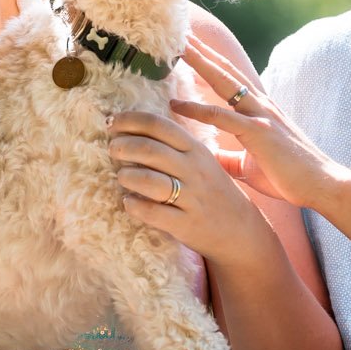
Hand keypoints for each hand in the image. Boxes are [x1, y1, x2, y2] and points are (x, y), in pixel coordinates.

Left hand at [106, 108, 270, 266]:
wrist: (240, 229)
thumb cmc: (211, 190)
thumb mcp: (201, 160)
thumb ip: (175, 144)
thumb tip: (136, 127)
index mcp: (195, 149)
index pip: (159, 125)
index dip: (130, 120)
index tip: (111, 122)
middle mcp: (193, 170)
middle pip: (150, 149)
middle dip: (123, 146)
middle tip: (111, 149)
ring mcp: (191, 198)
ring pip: (149, 181)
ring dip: (127, 176)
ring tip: (121, 176)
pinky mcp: (185, 224)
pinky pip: (153, 213)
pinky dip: (134, 206)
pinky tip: (128, 203)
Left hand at [170, 36, 336, 209]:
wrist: (322, 185)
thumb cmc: (289, 178)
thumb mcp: (251, 167)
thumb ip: (229, 159)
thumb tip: (207, 160)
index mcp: (259, 110)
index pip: (230, 78)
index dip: (209, 61)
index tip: (188, 46)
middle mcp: (260, 105)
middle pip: (225, 69)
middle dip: (201, 50)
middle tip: (178, 30)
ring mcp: (260, 115)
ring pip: (224, 81)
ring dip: (199, 63)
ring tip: (175, 49)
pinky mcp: (259, 133)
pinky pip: (222, 117)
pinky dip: (197, 109)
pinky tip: (176, 104)